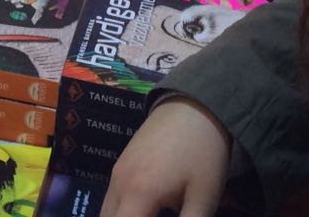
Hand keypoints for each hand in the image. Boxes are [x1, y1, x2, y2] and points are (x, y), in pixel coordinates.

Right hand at [104, 95, 228, 216]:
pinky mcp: (120, 164)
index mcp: (138, 195)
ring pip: (105, 214)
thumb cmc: (204, 153)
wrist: (196, 104)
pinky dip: (121, 215)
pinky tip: (143, 214)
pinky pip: (111, 200)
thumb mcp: (204, 199)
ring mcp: (116, 172)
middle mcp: (118, 185)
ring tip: (148, 216)